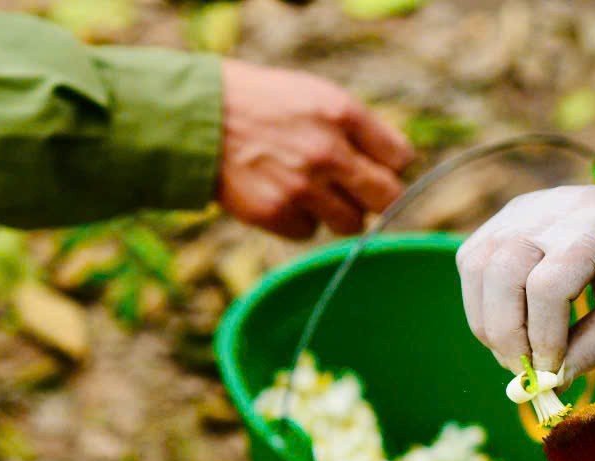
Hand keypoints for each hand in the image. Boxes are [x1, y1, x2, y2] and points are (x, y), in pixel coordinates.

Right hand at [216, 59, 414, 238]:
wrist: (194, 117)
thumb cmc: (262, 105)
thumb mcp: (313, 95)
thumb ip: (357, 128)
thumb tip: (398, 166)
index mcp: (341, 113)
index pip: (400, 158)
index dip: (390, 165)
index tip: (376, 166)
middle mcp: (327, 151)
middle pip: (388, 197)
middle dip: (377, 197)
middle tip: (357, 190)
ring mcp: (302, 186)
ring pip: (352, 223)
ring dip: (338, 212)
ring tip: (311, 189)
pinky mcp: (276, 212)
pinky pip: (309, 232)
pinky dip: (300, 220)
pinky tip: (280, 195)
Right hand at [456, 120, 594, 376]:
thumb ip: (594, 344)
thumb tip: (551, 381)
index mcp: (593, 230)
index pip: (547, 286)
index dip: (544, 336)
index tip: (555, 369)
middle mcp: (549, 212)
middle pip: (500, 272)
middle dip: (506, 334)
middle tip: (526, 371)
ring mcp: (521, 210)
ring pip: (476, 265)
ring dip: (486, 320)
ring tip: (515, 352)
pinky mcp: (506, 216)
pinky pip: (474, 260)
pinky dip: (482, 301)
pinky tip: (510, 324)